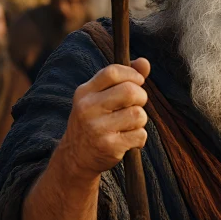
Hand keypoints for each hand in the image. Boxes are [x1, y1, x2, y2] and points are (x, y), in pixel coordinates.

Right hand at [57, 58, 150, 182]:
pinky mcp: (108, 146)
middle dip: (141, 98)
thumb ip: (123, 78)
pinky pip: (140, 135)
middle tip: (135, 106)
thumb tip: (145, 62)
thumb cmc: (95, 121)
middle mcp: (87, 108)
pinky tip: (127, 140)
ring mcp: (97, 128)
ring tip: (128, 126)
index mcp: (84, 92)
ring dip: (140, 120)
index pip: (112, 72)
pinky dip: (140, 138)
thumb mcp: (100, 97)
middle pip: (130, 91)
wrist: (76, 157)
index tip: (138, 82)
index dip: (132, 74)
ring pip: (138, 114)